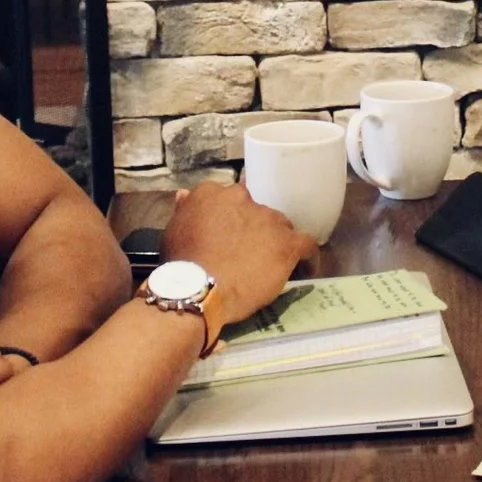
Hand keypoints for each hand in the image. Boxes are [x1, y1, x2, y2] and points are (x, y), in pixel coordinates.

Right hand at [160, 181, 315, 328]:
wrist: (198, 289)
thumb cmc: (181, 265)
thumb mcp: (173, 232)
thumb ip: (185, 211)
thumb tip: (184, 195)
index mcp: (213, 193)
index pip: (231, 200)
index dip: (234, 219)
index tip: (232, 235)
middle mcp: (243, 198)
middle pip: (259, 212)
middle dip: (257, 231)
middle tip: (250, 254)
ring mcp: (268, 219)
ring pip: (281, 227)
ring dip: (277, 243)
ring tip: (273, 265)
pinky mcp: (287, 242)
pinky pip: (307, 245)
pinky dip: (308, 258)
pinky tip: (305, 269)